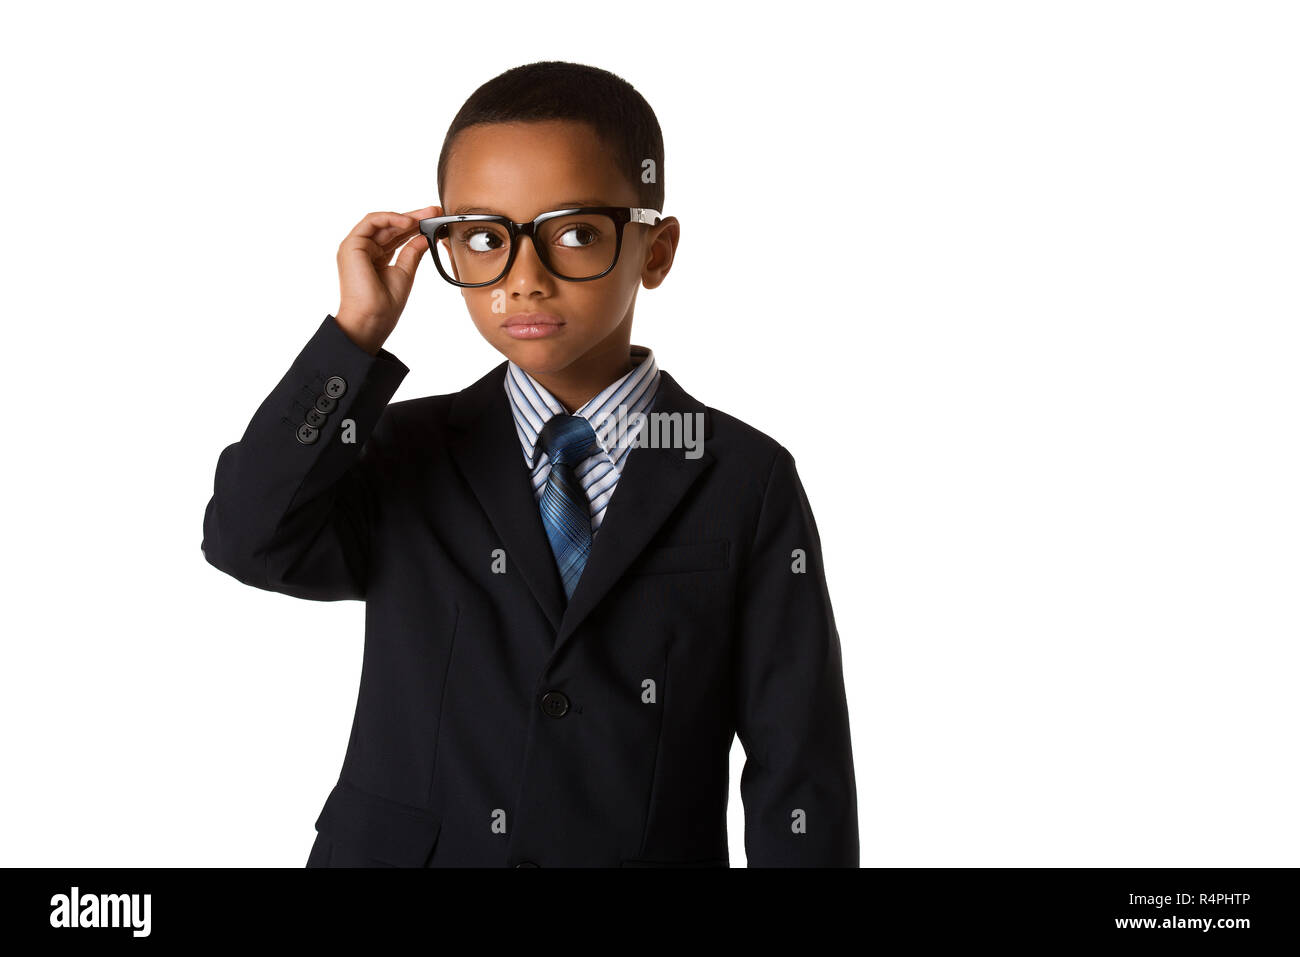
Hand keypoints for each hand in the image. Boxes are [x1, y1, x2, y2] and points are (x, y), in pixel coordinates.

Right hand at [334, 205, 440, 354]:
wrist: (372, 320)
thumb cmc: (385, 305)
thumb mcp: (405, 273)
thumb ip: (412, 252)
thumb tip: (425, 237)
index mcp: (375, 258)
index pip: (396, 236)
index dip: (415, 227)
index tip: (435, 221)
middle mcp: (364, 250)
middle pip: (390, 227)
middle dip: (414, 218)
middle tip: (434, 211)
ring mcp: (356, 247)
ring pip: (381, 222)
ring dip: (404, 216)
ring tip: (426, 216)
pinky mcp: (351, 245)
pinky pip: (371, 222)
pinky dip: (390, 218)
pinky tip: (409, 222)